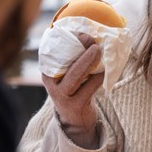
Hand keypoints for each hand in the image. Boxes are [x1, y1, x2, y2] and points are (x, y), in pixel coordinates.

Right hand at [42, 33, 103, 148]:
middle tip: (94, 43)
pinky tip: (104, 71)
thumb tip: (89, 36)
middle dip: (82, 53)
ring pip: (77, 76)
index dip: (68, 42)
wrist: (74, 118)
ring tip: (100, 52)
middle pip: (66, 66)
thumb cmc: (73, 88)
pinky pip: (90, 87)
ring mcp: (64, 97)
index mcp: (48, 72)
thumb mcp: (67, 73)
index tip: (83, 34)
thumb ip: (73, 58)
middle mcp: (52, 85)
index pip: (54, 55)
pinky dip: (99, 77)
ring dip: (91, 63)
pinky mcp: (77, 106)